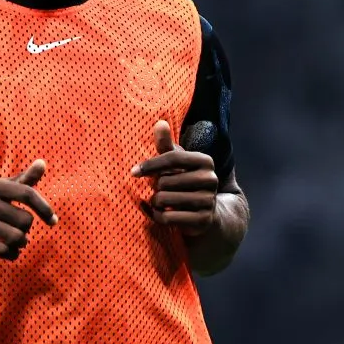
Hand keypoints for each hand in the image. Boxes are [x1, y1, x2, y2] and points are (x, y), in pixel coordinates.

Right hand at [0, 160, 57, 259]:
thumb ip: (21, 179)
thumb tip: (43, 163)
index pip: (27, 194)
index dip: (44, 208)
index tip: (53, 220)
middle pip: (25, 220)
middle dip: (27, 228)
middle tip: (20, 229)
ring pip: (16, 238)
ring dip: (22, 243)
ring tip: (18, 242)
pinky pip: (3, 250)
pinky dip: (12, 254)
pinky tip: (10, 251)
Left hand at [131, 120, 218, 236]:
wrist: (207, 213)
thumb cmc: (186, 181)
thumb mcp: (177, 163)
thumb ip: (166, 145)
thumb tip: (159, 122)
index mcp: (205, 161)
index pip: (172, 158)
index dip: (150, 164)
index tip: (133, 172)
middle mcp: (210, 179)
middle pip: (166, 181)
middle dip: (156, 187)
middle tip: (159, 190)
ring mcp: (208, 201)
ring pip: (165, 199)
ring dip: (155, 202)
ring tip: (159, 201)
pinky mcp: (203, 220)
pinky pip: (168, 218)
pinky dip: (157, 216)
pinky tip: (158, 213)